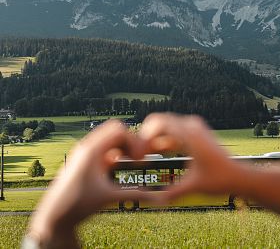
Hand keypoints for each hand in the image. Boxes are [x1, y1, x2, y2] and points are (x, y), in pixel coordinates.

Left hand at [28, 120, 149, 247]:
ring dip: (122, 145)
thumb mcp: (109, 197)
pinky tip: (118, 165)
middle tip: (137, 157)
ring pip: (108, 136)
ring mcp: (84, 151)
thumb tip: (160, 198)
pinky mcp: (83, 157)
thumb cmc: (78, 205)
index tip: (140, 159)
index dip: (134, 141)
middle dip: (129, 141)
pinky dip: (113, 151)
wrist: (54, 215)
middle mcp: (86, 146)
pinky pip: (102, 146)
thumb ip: (136, 194)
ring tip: (130, 160)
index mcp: (92, 150)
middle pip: (115, 129)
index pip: (119, 130)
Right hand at [139, 113, 244, 200]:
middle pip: (161, 122)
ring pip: (168, 126)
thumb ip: (173, 192)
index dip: (144, 135)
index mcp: (189, 134)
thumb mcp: (193, 186)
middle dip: (148, 136)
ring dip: (156, 138)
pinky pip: (176, 130)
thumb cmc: (219, 179)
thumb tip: (154, 202)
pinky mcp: (196, 133)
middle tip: (140, 156)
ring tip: (147, 155)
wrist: (238, 176)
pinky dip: (166, 139)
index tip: (140, 153)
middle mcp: (191, 126)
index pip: (159, 121)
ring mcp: (195, 128)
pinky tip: (159, 152)